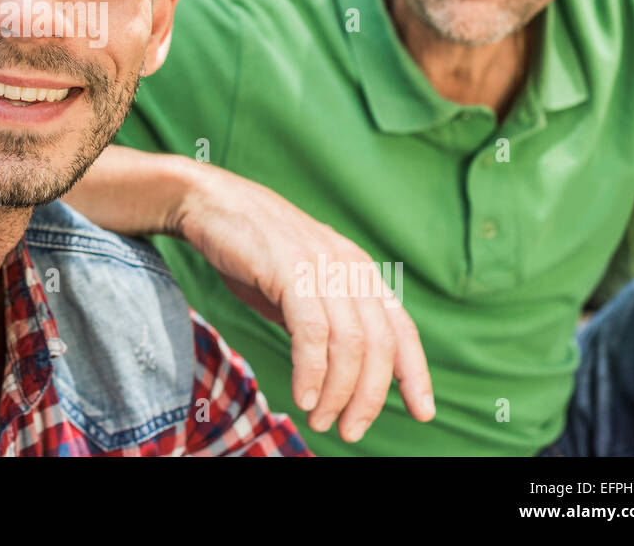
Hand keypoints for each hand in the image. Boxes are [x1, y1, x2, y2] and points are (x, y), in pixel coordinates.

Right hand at [171, 164, 434, 442]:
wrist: (210, 202)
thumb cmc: (252, 249)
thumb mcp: (299, 287)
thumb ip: (322, 319)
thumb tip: (334, 369)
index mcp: (359, 271)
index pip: (401, 328)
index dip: (416, 373)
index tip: (423, 411)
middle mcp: (349, 267)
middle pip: (379, 345)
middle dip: (370, 397)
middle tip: (349, 430)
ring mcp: (322, 266)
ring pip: (349, 344)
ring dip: (338, 391)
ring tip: (320, 419)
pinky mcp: (292, 269)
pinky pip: (312, 331)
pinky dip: (311, 370)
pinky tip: (302, 395)